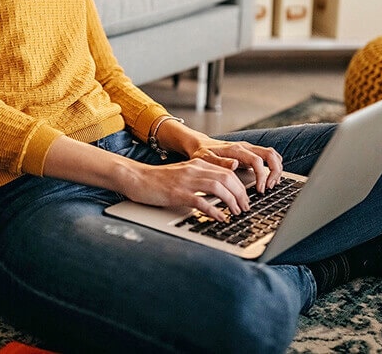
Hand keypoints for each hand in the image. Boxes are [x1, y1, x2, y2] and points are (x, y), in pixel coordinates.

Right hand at [121, 159, 250, 221]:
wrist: (136, 178)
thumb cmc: (158, 180)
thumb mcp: (184, 175)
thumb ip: (200, 179)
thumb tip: (220, 193)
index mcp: (197, 164)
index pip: (228, 171)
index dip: (240, 186)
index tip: (245, 198)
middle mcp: (194, 169)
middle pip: (227, 178)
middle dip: (241, 194)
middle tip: (245, 208)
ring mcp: (186, 181)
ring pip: (218, 187)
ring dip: (231, 201)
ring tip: (236, 213)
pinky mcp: (177, 193)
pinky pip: (201, 201)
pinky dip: (214, 210)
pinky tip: (220, 218)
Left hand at [189, 138, 282, 192]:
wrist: (201, 145)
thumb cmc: (202, 153)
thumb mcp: (206, 159)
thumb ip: (220, 162)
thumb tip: (235, 165)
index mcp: (236, 150)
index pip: (257, 161)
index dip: (262, 176)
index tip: (260, 189)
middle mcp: (245, 147)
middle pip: (270, 154)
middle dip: (274, 172)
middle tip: (269, 187)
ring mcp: (249, 149)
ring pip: (272, 154)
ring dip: (276, 169)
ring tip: (271, 185)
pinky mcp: (250, 153)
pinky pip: (268, 157)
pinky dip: (273, 167)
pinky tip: (269, 179)